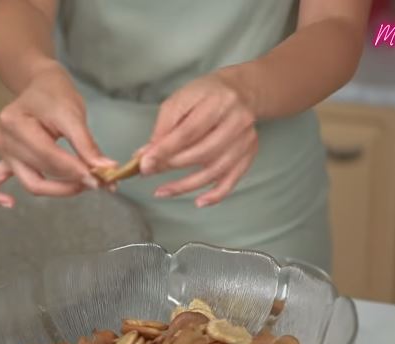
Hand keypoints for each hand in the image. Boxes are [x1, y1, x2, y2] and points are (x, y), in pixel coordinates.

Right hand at [0, 63, 114, 206]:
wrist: (40, 84)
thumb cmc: (55, 94)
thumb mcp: (73, 114)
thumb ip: (87, 145)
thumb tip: (105, 169)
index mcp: (16, 123)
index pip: (49, 157)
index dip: (76, 171)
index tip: (101, 179)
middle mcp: (5, 139)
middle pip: (40, 173)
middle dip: (72, 181)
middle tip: (99, 182)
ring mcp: (3, 151)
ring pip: (30, 182)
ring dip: (57, 190)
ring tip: (83, 186)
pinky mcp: (5, 159)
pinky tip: (9, 204)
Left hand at [138, 71, 258, 207]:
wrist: (241, 91)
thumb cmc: (206, 95)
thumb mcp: (180, 100)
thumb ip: (163, 128)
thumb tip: (145, 155)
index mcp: (218, 102)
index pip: (188, 132)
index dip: (164, 150)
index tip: (145, 163)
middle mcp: (237, 121)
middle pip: (201, 152)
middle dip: (171, 165)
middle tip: (149, 172)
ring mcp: (245, 140)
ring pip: (214, 170)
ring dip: (186, 186)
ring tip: (162, 191)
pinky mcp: (249, 153)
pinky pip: (232, 180)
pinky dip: (216, 194)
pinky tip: (199, 201)